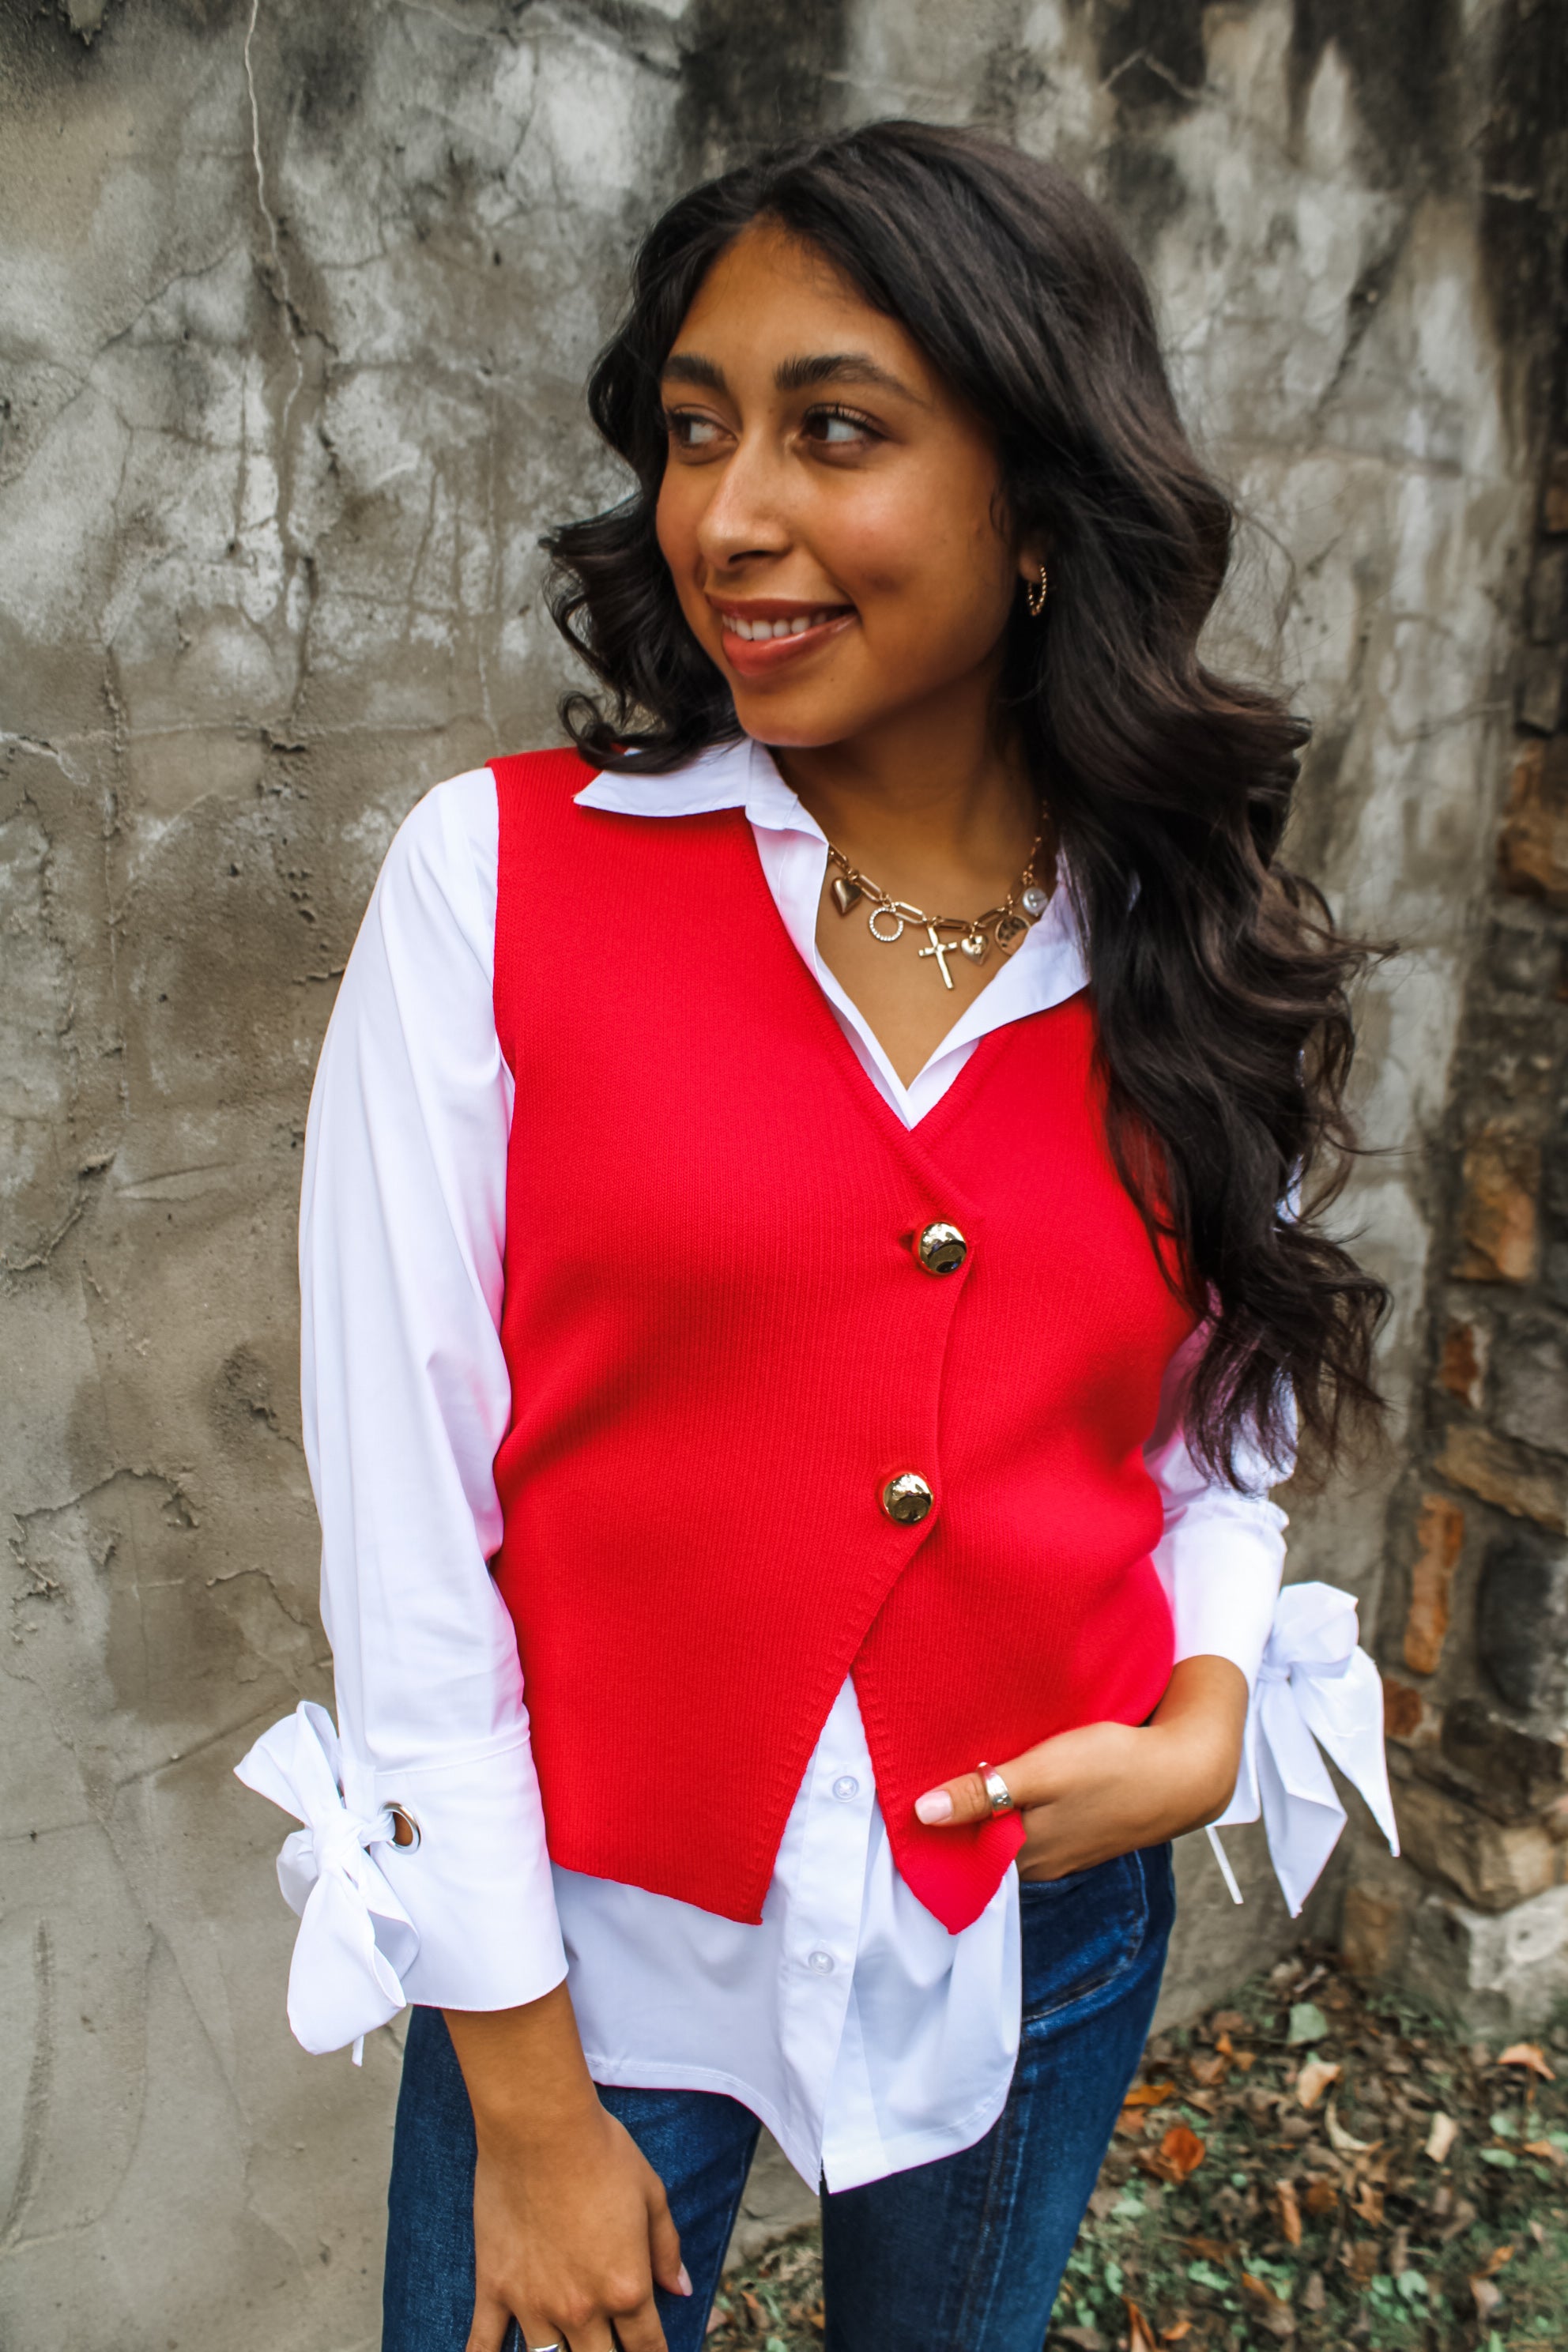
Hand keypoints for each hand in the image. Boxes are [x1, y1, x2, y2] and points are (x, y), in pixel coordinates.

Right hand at [446, 1985, 689, 2351]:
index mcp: (626, 2287)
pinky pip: (483, 2346)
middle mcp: (581, 2308)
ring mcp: (533, 2304)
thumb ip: (666, 2248)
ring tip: (566, 2350)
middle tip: (608, 2346)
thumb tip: (681, 2289)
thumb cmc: (602, 2152)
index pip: (646, 2349)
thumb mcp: (652, 2195)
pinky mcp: (494, 2289)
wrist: (540, 2126)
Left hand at [912, 1655, 1248, 1880]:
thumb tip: (922, 1813)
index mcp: (1024, 1855)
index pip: (960, 1853)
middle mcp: (1040, 1862)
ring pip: (1009, 1832)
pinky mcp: (1082, 1831)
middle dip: (958, 1816)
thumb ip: (982, 1794)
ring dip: (989, 1808)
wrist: (1186, 1773)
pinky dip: (1018, 1806)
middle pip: (982, 1844)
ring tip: (966, 1769)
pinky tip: (1015, 1778)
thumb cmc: (1113, 1768)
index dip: (934, 1827)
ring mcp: (1063, 1849)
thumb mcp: (1041, 1772)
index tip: (906, 1797)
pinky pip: (1035, 1824)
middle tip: (931, 1772)